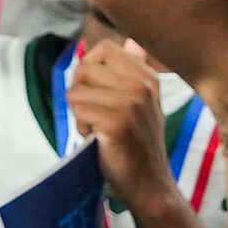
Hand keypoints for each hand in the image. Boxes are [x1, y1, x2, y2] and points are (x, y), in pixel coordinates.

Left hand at [68, 38, 179, 207]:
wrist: (150, 186)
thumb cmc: (139, 145)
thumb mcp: (144, 102)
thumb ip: (136, 71)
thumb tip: (133, 41)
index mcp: (148, 77)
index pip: (103, 50)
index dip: (89, 70)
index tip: (99, 95)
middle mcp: (142, 85)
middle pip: (84, 68)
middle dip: (81, 94)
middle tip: (97, 117)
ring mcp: (131, 103)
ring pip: (76, 90)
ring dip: (80, 113)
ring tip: (99, 129)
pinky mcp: (117, 122)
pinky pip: (77, 109)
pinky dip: (80, 127)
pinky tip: (97, 140)